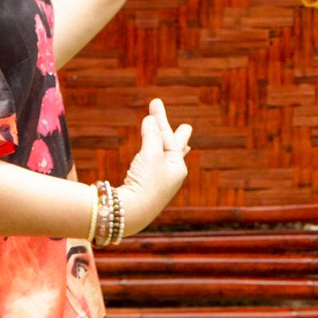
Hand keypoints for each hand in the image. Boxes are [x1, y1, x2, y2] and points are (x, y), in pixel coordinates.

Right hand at [118, 99, 193, 238]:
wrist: (130, 213)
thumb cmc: (145, 182)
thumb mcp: (151, 154)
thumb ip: (152, 135)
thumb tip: (151, 120)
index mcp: (178, 167)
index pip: (169, 138)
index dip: (161, 120)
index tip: (155, 104)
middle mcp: (171, 176)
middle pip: (174, 148)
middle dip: (177, 135)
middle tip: (187, 127)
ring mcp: (159, 184)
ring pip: (165, 159)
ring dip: (169, 147)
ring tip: (183, 142)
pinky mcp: (146, 189)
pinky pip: (155, 168)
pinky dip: (158, 160)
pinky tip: (163, 163)